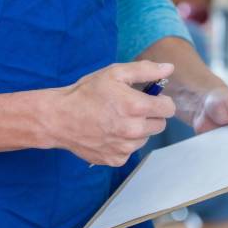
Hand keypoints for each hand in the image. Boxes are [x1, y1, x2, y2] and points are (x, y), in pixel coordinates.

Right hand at [43, 61, 175, 165]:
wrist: (59, 118)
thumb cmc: (86, 93)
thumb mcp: (115, 73)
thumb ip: (145, 70)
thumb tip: (169, 68)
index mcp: (137, 107)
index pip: (169, 109)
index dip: (161, 101)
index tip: (149, 98)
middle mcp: (134, 130)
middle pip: (160, 125)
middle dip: (150, 115)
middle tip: (130, 108)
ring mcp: (125, 148)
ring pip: (145, 138)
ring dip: (137, 130)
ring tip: (116, 120)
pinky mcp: (116, 159)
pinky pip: (130, 151)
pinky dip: (124, 143)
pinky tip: (109, 133)